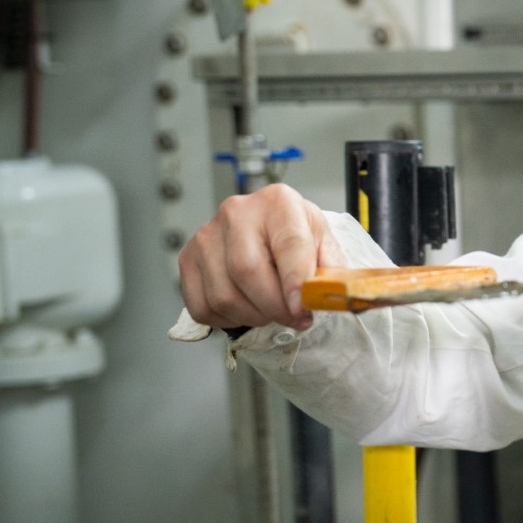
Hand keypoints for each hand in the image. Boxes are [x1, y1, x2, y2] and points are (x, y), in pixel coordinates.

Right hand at [178, 183, 345, 329]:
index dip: (295, 282)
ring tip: (271, 309)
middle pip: (248, 272)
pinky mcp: (187, 259)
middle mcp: (236, 213)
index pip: (287, 244)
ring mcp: (206, 236)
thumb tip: (334, 294)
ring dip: (255, 316)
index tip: (302, 308)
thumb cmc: (295, 233)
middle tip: (296, 318)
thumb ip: (333, 268)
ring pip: (225, 296)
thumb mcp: (323, 241)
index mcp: (278, 203)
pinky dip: (228, 319)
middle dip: (276, 307)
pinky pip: (203, 307)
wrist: (264, 226)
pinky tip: (246, 307)